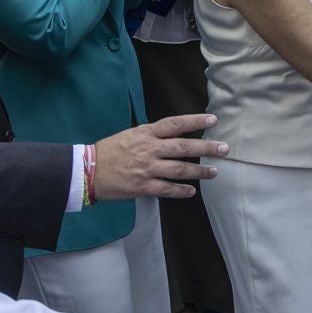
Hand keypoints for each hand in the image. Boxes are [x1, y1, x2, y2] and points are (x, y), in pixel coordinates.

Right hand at [93, 114, 229, 200]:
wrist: (87, 170)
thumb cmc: (109, 151)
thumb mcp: (131, 135)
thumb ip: (152, 136)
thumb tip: (174, 135)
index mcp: (146, 133)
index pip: (175, 124)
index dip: (195, 121)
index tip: (213, 121)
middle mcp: (149, 149)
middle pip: (183, 147)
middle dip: (206, 148)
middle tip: (224, 149)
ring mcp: (146, 168)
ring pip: (179, 169)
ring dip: (199, 172)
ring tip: (214, 172)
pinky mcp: (142, 186)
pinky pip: (167, 189)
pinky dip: (181, 190)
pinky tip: (192, 191)